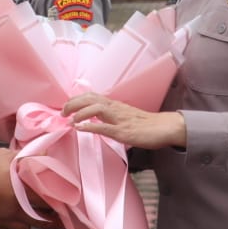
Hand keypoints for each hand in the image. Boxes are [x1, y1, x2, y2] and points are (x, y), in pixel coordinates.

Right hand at [0, 148, 55, 228]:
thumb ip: (27, 159)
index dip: (61, 203)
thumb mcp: (7, 156)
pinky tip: (11, 216)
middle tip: (60, 216)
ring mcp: (2, 220)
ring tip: (33, 215)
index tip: (69, 204)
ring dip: (31, 223)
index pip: (50, 202)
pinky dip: (12, 224)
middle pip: (42, 221)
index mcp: (22, 193)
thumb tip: (44, 155)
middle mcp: (15, 210)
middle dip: (53, 220)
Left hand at [62, 94, 185, 149]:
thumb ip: (111, 116)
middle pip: (90, 99)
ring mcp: (119, 119)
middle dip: (73, 103)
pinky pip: (104, 127)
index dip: (77, 99)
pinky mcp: (123, 131)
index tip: (66, 106)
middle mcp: (115, 108)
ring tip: (69, 119)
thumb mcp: (125, 116)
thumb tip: (96, 120)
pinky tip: (79, 128)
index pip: (92, 96)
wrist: (165, 127)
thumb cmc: (146, 124)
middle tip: (62, 111)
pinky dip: (89, 126)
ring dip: (79, 113)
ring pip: (96, 109)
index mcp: (115, 105)